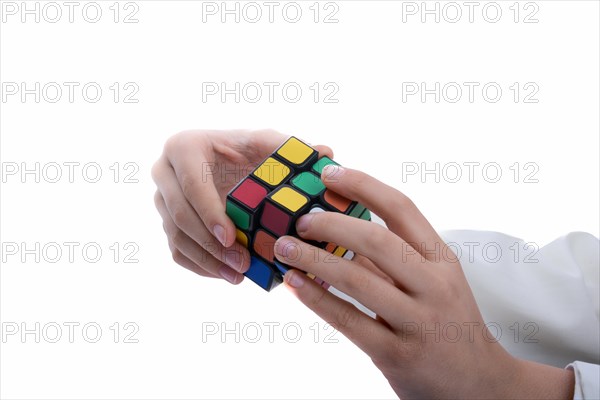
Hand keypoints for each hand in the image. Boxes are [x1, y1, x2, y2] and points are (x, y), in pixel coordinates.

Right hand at [151, 129, 331, 283]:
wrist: (233, 164)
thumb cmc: (253, 152)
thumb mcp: (269, 144)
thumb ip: (292, 147)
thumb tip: (325, 152)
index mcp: (184, 147)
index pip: (191, 184)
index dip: (209, 212)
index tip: (232, 238)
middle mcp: (164, 172)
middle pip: (179, 215)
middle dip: (211, 245)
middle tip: (241, 264)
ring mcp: (162, 200)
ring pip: (176, 237)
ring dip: (208, 261)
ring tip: (238, 275)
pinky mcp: (168, 223)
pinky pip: (177, 251)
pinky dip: (201, 267)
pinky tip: (228, 275)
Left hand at [274, 165, 574, 398]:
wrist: (479, 383)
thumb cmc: (447, 321)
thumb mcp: (434, 281)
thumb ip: (394, 257)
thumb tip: (339, 226)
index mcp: (441, 258)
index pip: (401, 208)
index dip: (363, 185)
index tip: (330, 174)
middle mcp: (434, 285)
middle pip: (376, 240)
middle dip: (331, 223)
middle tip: (300, 220)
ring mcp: (417, 321)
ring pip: (357, 279)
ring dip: (313, 259)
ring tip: (284, 247)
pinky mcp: (397, 354)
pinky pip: (348, 320)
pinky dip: (316, 298)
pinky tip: (295, 284)